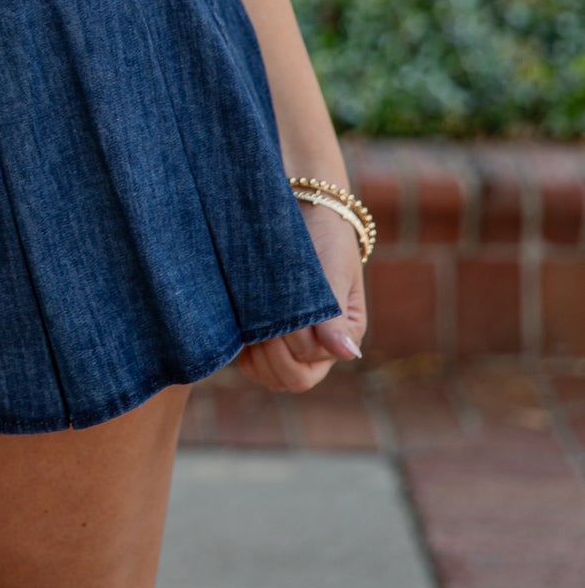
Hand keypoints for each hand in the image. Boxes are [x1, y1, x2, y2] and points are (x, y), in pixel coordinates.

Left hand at [234, 206, 366, 392]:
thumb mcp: (331, 271)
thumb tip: (348, 355)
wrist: (303, 208)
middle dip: (271, 355)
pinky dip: (245, 352)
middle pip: (291, 379)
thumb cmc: (323, 237)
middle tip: (259, 320)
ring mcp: (295, 342)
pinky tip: (240, 327)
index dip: (290, 348)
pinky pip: (255, 362)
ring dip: (256, 356)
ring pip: (270, 375)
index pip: (309, 368)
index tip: (279, 316)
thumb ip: (334, 315)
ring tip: (249, 321)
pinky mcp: (271, 331)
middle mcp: (321, 346)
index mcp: (343, 336)